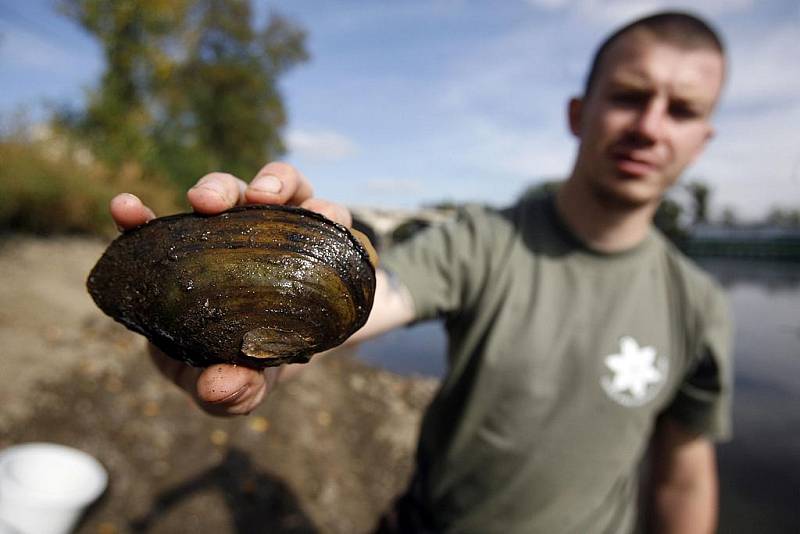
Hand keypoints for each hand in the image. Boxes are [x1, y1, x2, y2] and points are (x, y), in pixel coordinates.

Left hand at [110, 162, 351, 415]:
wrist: (314, 353)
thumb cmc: (257, 364)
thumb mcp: (238, 388)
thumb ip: (225, 393)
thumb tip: (219, 387)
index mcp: (203, 266)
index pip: (163, 231)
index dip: (140, 217)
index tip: (126, 209)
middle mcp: (242, 235)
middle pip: (225, 192)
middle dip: (216, 188)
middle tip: (206, 203)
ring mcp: (287, 228)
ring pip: (281, 183)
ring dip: (272, 182)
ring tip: (266, 199)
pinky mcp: (330, 235)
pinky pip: (335, 214)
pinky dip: (331, 214)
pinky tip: (333, 228)